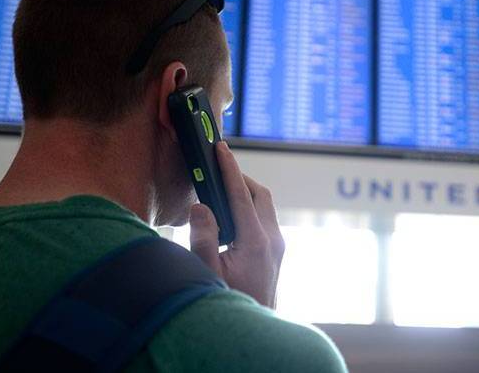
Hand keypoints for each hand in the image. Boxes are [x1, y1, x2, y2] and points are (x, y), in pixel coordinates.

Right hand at [189, 141, 284, 307]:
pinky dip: (250, 207)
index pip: (242, 194)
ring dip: (246, 192)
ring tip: (221, 188)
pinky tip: (231, 214)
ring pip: (265, 206)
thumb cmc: (229, 301)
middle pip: (260, 194)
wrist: (252, 329)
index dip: (229, 169)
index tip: (221, 149)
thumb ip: (203, 237)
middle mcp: (272, 240)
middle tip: (219, 168)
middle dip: (241, 177)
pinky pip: (265, 218)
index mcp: (256, 241)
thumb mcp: (208, 272)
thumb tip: (200, 206)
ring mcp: (278, 246)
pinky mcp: (276, 252)